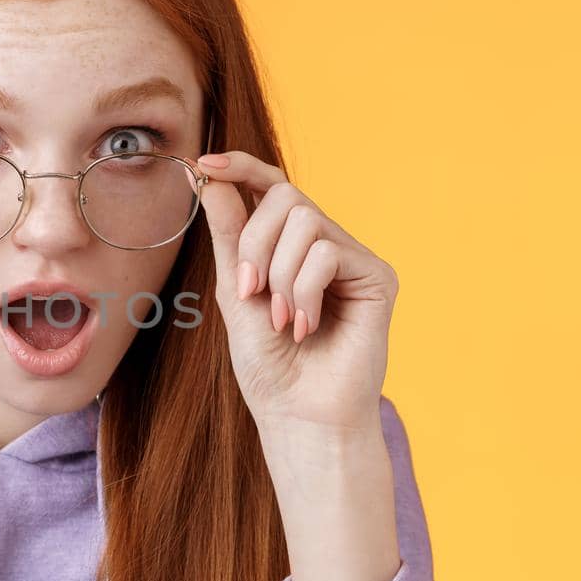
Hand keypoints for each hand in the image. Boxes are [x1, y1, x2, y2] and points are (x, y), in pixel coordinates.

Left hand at [194, 148, 402, 580]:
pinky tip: (305, 327)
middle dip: (253, 242)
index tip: (203, 164)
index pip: (271, 189)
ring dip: (277, 275)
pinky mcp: (376, 277)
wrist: (300, 416)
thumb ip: (229, 237)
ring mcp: (352, 259)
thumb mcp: (236, 293)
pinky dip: (303, 291)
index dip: (241, 168)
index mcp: (288, 248)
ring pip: (305, 221)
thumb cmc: (269, 366)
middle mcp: (324, 245)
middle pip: (284, 196)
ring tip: (282, 321)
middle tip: (248, 292)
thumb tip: (213, 178)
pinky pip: (327, 252)